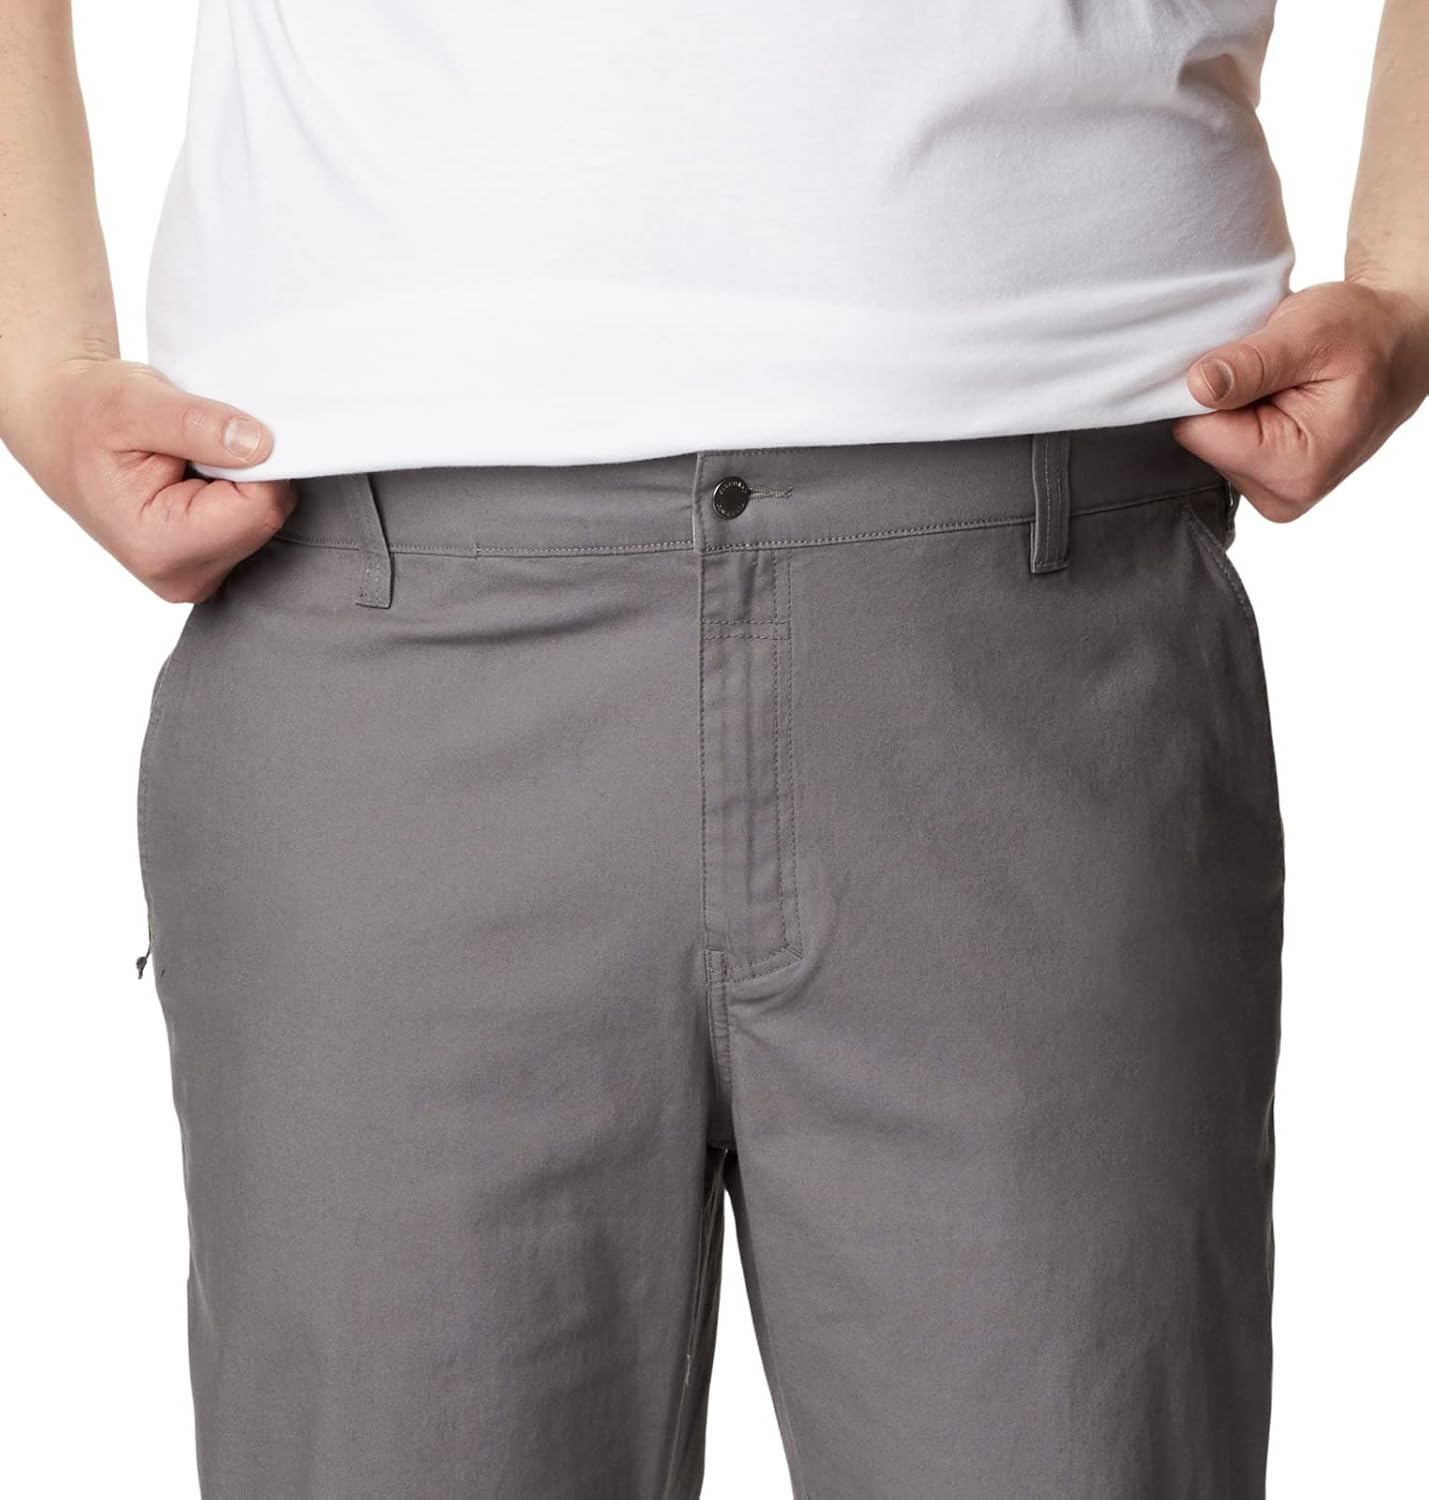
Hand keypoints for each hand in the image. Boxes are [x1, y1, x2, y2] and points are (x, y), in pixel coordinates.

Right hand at [7, 356, 293, 600]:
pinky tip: (195, 478)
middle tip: (196, 443)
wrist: (61, 430)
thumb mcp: (131, 401)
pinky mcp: (210, 566)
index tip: (219, 429)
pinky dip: (236, 493)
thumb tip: (259, 444)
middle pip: (266, 518)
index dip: (255, 460)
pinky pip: (254, 524)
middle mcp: (182, 576)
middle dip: (247, 470)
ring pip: (265, 520)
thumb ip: (195, 423)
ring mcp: (198, 576)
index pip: (259, 508)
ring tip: (188, 460)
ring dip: (240, 480)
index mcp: (159, 546)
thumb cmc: (87, 414)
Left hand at [1173, 280, 1428, 521]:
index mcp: (1295, 468)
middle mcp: (1281, 494)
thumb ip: (1252, 363)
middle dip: (1224, 399)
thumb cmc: (1366, 335)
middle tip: (1273, 371)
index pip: (1198, 433)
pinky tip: (1275, 398)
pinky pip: (1223, 446)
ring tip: (1281, 383)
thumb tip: (1198, 385)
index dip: (1208, 390)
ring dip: (1234, 405)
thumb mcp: (1311, 333)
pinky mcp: (1264, 483)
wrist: (1397, 345)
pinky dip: (1240, 415)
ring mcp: (1272, 493)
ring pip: (1210, 443)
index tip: (1246, 362)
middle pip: (1203, 442)